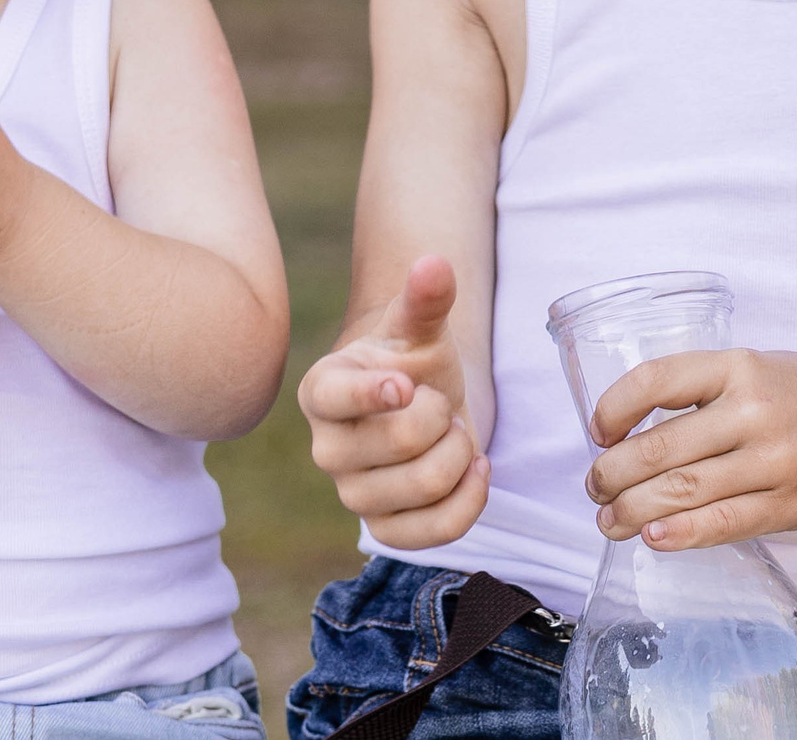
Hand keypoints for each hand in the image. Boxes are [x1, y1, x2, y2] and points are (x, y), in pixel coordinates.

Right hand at [297, 256, 488, 547]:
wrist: (423, 408)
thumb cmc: (412, 364)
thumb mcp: (420, 328)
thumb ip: (424, 298)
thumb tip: (434, 263)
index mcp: (322, 390)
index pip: (338, 397)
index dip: (373, 394)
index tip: (405, 384)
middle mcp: (326, 448)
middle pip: (402, 442)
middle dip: (442, 417)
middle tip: (440, 403)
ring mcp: (352, 494)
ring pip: (424, 487)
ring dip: (458, 456)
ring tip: (452, 432)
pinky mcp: (384, 529)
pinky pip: (433, 533)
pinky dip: (469, 502)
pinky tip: (475, 470)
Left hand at [584, 349, 796, 550]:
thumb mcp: (755, 370)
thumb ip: (702, 396)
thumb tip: (629, 437)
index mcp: (738, 366)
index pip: (654, 381)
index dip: (613, 408)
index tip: (598, 430)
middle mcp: (753, 410)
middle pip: (660, 447)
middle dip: (612, 473)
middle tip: (594, 486)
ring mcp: (774, 461)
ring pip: (684, 490)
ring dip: (633, 510)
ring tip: (609, 521)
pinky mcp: (790, 505)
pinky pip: (724, 524)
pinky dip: (682, 534)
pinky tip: (653, 538)